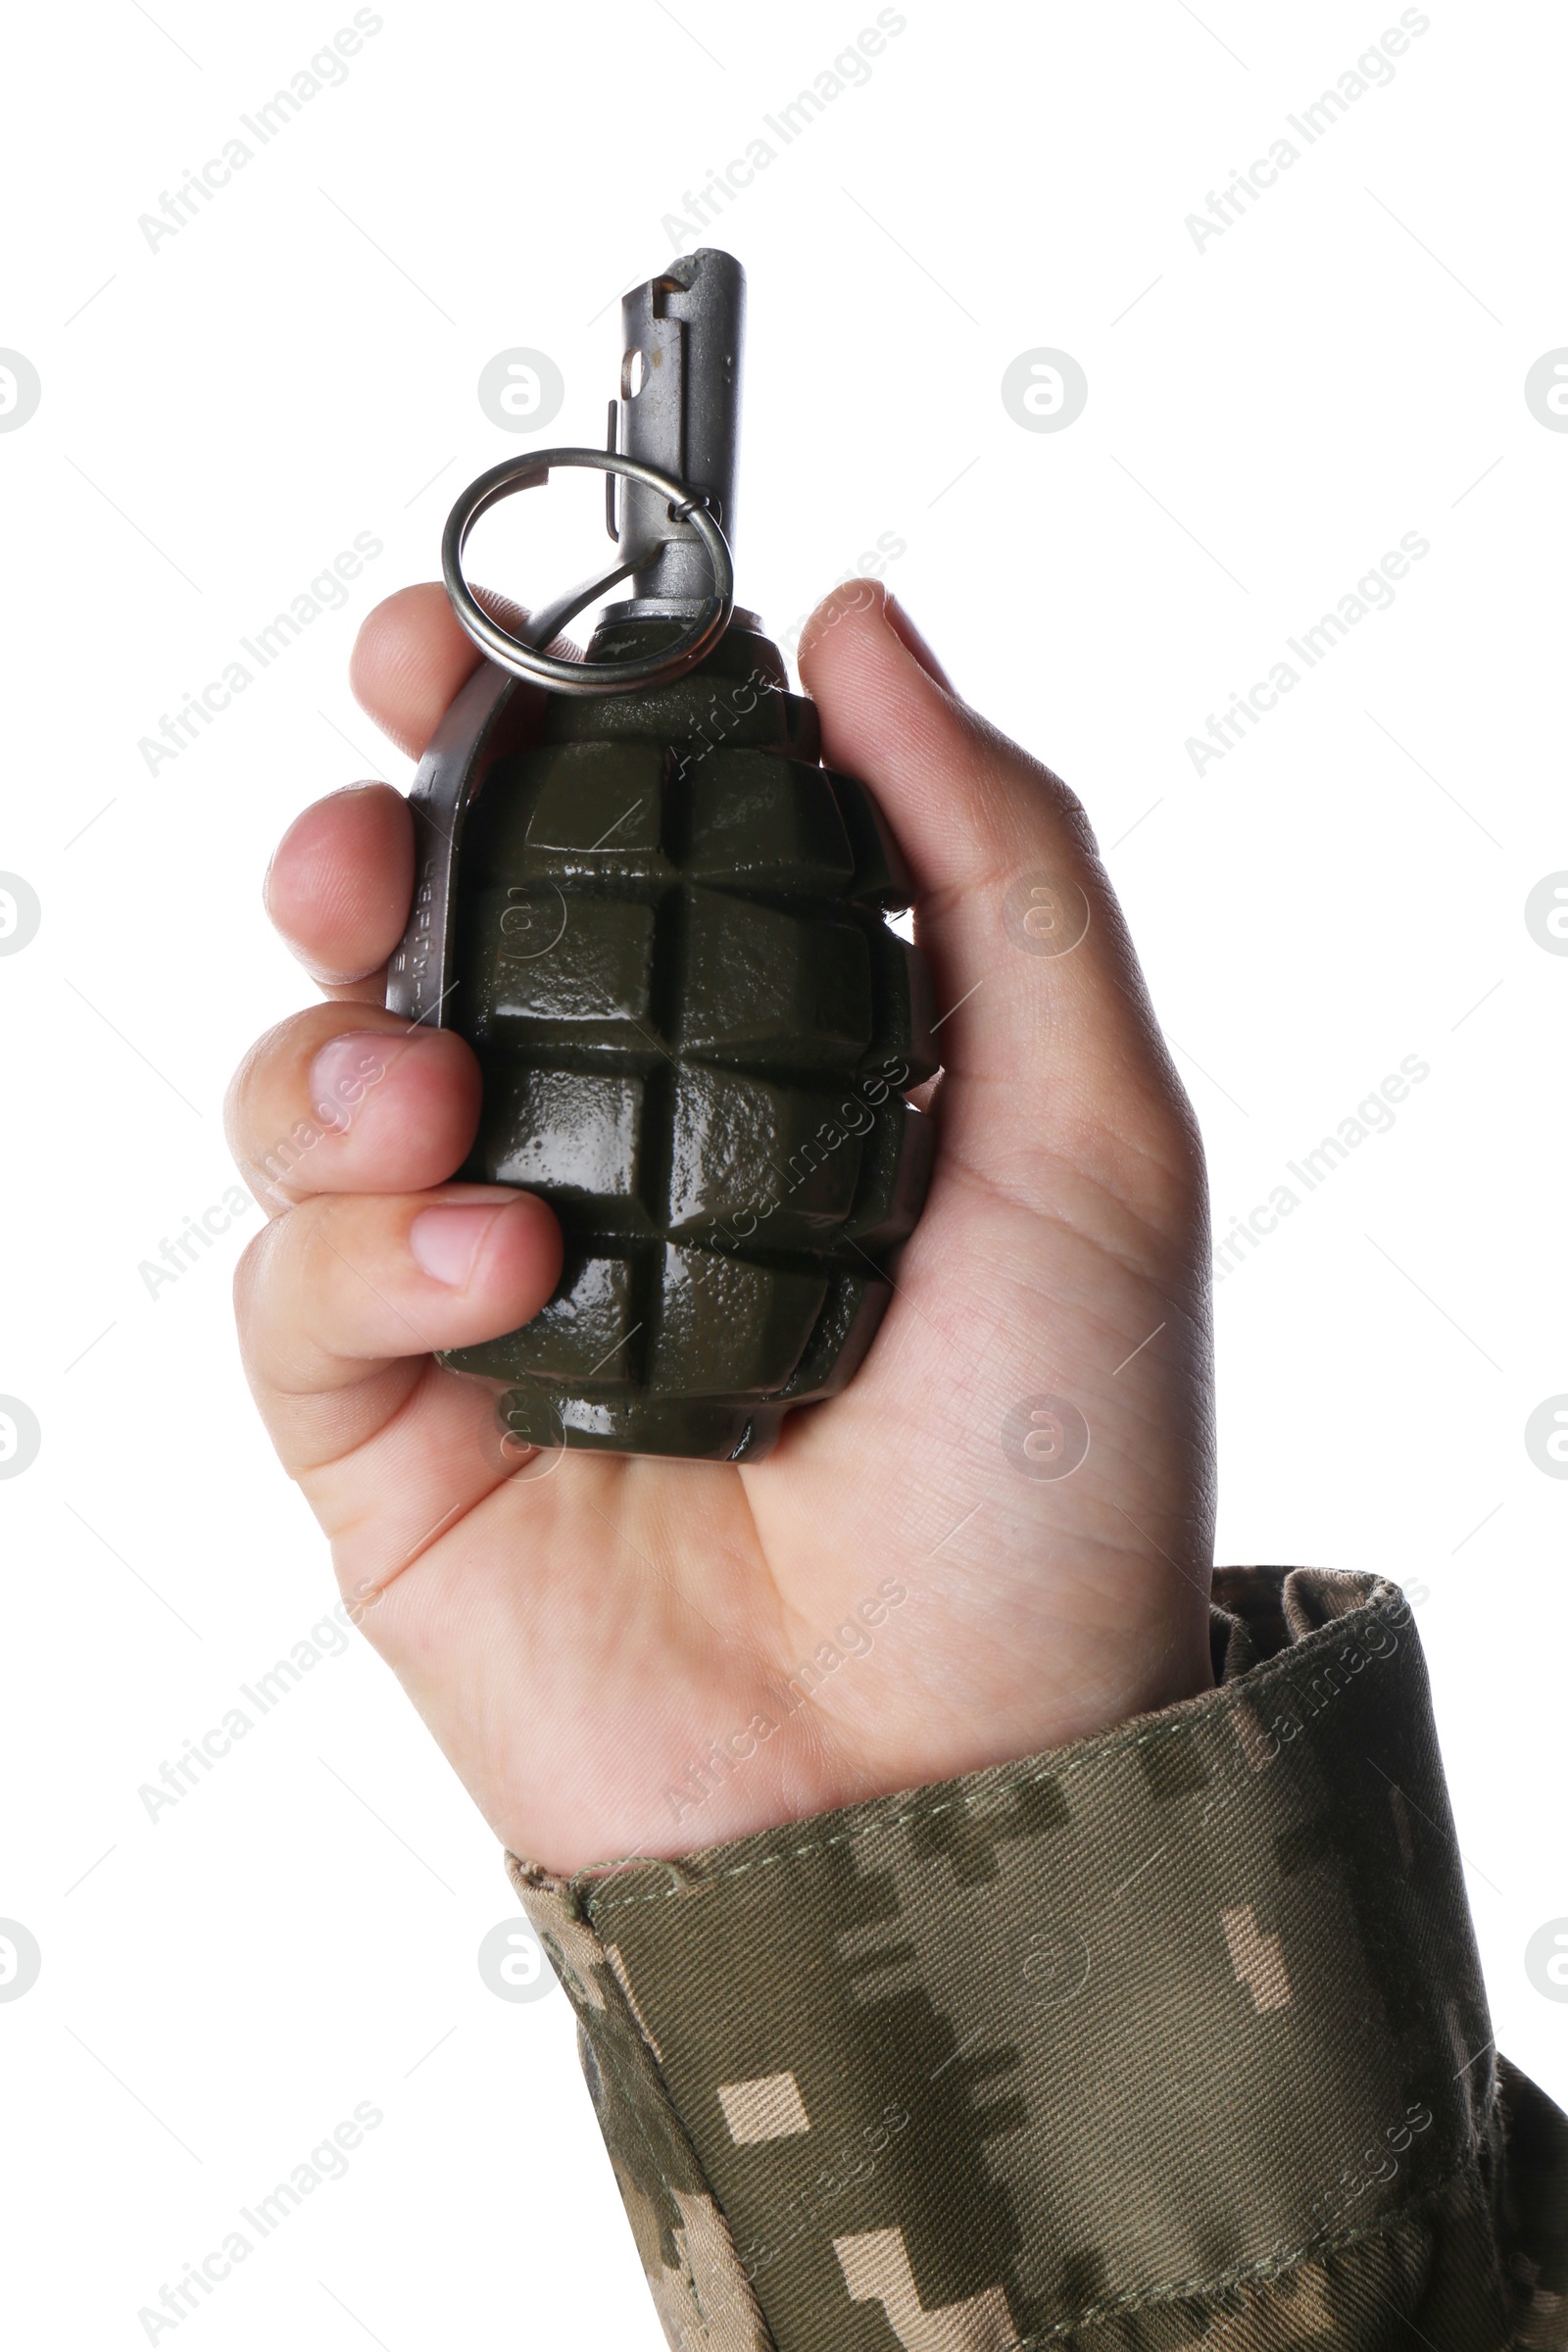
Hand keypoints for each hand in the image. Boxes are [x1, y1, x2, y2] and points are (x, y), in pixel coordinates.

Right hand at [227, 580, 1214, 1874]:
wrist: (959, 1785)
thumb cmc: (1050, 1479)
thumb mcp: (1091, 1135)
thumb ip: (993, 862)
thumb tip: (858, 625)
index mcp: (757, 1062)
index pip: (604, 837)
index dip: (523, 718)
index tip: (484, 639)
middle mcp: (606, 1155)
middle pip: (415, 936)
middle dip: (357, 837)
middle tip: (366, 816)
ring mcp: (482, 1294)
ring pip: (308, 1087)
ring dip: (332, 1048)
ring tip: (430, 1088)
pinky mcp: (390, 1437)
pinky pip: (293, 1291)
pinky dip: (362, 1253)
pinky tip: (490, 1280)